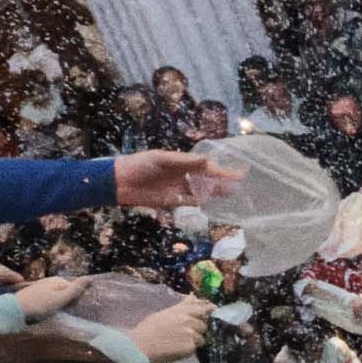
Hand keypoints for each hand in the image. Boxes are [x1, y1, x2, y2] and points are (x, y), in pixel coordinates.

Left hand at [0, 261, 20, 296]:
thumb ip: (9, 293)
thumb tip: (19, 297)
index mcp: (0, 269)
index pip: (19, 279)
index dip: (20, 290)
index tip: (18, 300)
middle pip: (10, 277)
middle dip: (10, 288)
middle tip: (6, 299)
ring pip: (2, 278)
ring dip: (1, 287)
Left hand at [13, 273, 87, 321]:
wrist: (14, 310)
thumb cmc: (39, 305)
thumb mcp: (60, 299)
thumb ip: (75, 289)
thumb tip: (90, 278)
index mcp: (57, 280)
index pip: (75, 290)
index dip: (74, 300)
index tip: (69, 309)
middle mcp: (49, 281)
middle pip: (65, 293)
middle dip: (66, 302)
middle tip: (58, 311)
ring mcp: (41, 288)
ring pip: (56, 298)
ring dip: (56, 306)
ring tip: (50, 313)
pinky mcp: (35, 295)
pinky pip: (48, 301)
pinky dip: (48, 307)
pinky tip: (43, 313)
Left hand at [114, 150, 235, 209]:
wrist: (120, 182)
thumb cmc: (140, 164)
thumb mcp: (162, 159)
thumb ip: (184, 161)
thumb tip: (206, 160)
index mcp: (182, 162)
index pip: (207, 166)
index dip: (222, 170)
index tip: (238, 173)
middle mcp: (183, 175)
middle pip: (208, 179)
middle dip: (224, 181)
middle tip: (241, 185)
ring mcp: (179, 188)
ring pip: (203, 191)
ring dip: (216, 193)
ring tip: (233, 194)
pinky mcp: (173, 201)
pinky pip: (192, 202)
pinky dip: (204, 203)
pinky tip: (215, 204)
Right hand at [126, 292, 212, 362]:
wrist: (141, 346)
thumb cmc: (149, 329)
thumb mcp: (165, 313)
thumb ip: (182, 306)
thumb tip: (194, 296)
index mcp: (182, 311)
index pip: (203, 308)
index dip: (208, 311)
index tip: (211, 312)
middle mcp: (189, 320)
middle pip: (204, 325)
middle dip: (197, 329)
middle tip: (184, 334)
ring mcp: (191, 334)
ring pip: (201, 338)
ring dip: (194, 340)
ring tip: (178, 342)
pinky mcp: (190, 347)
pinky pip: (196, 348)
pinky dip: (189, 349)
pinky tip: (177, 349)